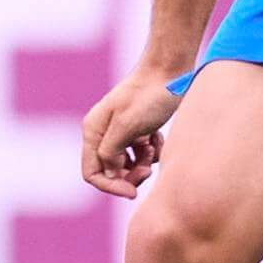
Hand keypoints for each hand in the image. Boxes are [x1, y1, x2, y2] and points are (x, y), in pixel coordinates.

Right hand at [82, 64, 184, 199]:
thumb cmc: (149, 96)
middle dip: (130, 175)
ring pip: (126, 165)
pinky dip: (151, 152)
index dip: (110, 186)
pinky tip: (158, 138)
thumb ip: (111, 152)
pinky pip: (140, 154)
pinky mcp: (137, 130)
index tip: (133, 192)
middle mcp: (102, 133)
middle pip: (110, 172)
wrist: (170, 70)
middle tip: (149, 168)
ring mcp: (119, 131)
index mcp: (93, 131)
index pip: (92, 173)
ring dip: (142, 163)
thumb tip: (108, 173)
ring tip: (154, 146)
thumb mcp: (128, 127)